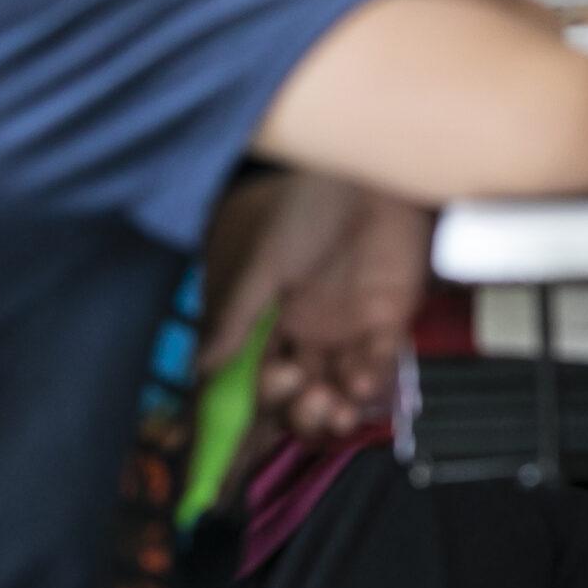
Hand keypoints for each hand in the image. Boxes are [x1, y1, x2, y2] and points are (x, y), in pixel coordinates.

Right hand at [203, 174, 430, 443]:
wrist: (367, 170)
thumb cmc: (306, 205)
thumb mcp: (262, 260)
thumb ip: (235, 315)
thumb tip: (200, 367)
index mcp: (267, 321)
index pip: (254, 380)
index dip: (256, 402)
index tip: (255, 417)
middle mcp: (304, 333)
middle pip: (296, 396)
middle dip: (296, 412)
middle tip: (302, 397)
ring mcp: (346, 329)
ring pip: (336, 392)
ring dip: (332, 412)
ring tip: (333, 410)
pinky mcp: (386, 319)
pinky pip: (377, 366)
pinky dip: (369, 382)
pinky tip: (360, 382)